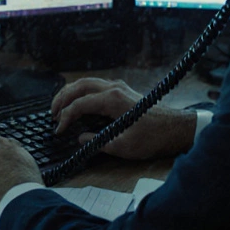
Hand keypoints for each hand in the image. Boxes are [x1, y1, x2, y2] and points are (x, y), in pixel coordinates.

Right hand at [50, 78, 196, 159]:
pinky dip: (82, 91)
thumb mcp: (124, 147)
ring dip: (71, 92)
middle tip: (51, 113)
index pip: (79, 105)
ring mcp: (119, 87)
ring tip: (60, 106)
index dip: (65, 118)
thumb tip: (80, 138)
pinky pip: (96, 85)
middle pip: (79, 86)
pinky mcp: (124, 91)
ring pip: (87, 82)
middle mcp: (114, 88)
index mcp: (112, 100)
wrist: (177, 129)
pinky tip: (79, 102)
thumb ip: (98, 142)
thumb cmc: (153, 138)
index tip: (58, 132)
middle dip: (62, 98)